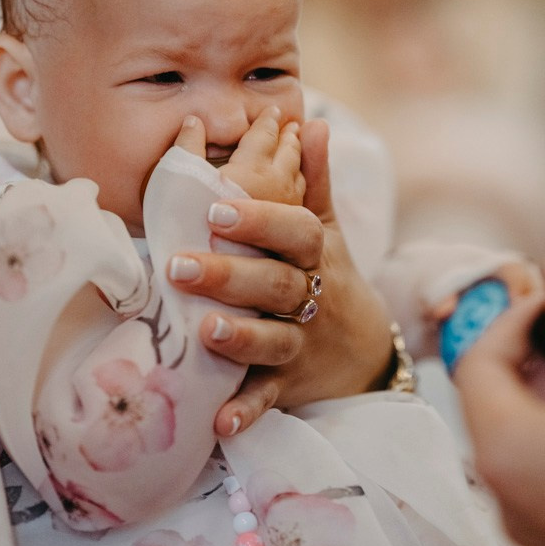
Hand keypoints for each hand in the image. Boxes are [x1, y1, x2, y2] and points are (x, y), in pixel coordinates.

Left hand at [169, 118, 392, 435]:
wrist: (366, 352)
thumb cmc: (332, 276)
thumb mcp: (327, 228)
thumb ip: (314, 179)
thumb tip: (312, 122)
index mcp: (316, 254)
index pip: (295, 231)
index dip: (259, 220)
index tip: (216, 207)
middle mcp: (311, 297)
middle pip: (276, 284)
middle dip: (230, 275)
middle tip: (178, 265)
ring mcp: (302, 343)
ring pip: (274, 340)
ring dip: (242, 337)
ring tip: (206, 331)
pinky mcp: (290, 384)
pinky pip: (268, 398)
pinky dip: (246, 412)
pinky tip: (219, 424)